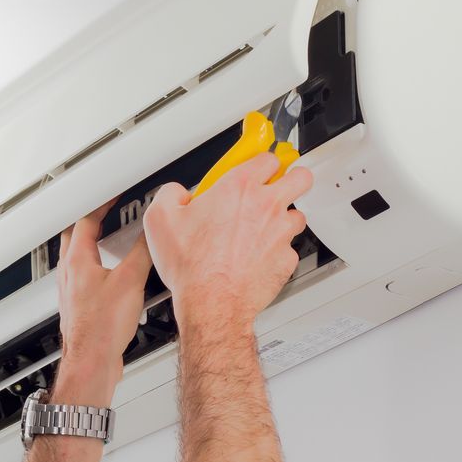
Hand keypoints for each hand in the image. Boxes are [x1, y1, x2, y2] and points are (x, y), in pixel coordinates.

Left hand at [54, 200, 152, 406]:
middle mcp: (69, 274)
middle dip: (91, 222)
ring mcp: (71, 291)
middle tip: (107, 214)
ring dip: (94, 246)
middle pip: (75, 237)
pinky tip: (113, 280)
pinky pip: (85, 279)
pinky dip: (98, 270)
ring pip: (79, 259)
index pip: (86, 220)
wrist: (92, 363)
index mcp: (78, 261)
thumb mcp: (131, 281)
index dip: (102, 205)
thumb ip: (142, 252)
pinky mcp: (79, 307)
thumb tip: (151, 232)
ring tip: (111, 242)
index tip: (114, 197)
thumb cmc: (101, 329)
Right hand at [142, 153, 312, 331]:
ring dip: (284, 217)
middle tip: (278, 185)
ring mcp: (280, 233)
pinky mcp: (286, 259)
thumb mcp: (161, 218)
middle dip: (291, 178)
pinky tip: (260, 255)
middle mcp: (266, 206)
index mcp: (239, 188)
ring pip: (298, 214)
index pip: (267, 157)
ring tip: (264, 226)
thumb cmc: (193, 266)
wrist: (211, 303)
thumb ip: (171, 194)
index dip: (261, 161)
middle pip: (300, 176)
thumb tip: (177, 193)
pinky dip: (278, 250)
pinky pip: (290, 248)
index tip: (256, 164)